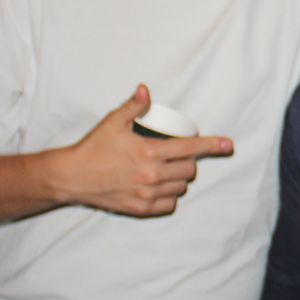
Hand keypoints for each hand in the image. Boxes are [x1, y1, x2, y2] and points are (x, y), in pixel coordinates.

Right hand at [54, 85, 232, 215]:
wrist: (72, 177)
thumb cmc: (93, 147)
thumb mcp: (113, 122)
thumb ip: (134, 107)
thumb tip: (146, 90)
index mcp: (149, 152)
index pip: (190, 148)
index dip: (212, 146)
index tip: (228, 145)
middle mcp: (151, 175)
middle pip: (190, 170)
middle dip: (188, 161)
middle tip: (176, 155)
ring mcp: (147, 195)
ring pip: (181, 187)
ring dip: (179, 178)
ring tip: (165, 169)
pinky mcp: (141, 209)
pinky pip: (170, 204)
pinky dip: (170, 196)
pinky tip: (161, 187)